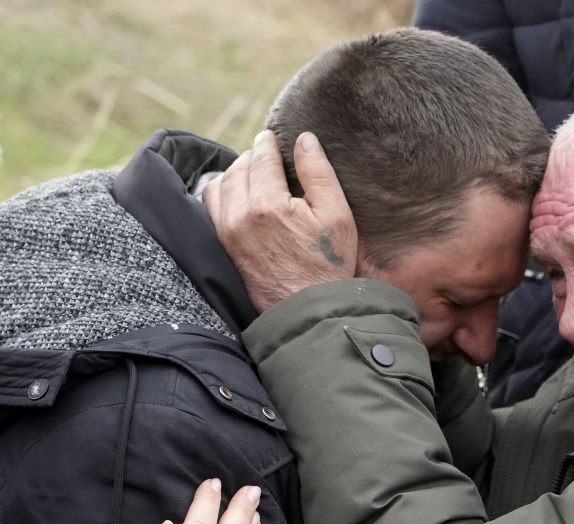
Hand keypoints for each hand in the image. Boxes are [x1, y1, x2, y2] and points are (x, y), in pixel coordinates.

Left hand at [204, 130, 357, 311]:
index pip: (261, 157)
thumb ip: (319, 174)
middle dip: (252, 156)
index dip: (267, 142)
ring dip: (235, 172)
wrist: (306, 311)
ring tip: (252, 172)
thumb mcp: (338, 217)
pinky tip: (235, 193)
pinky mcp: (222, 246)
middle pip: (238, 167)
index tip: (271, 136)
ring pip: (219, 184)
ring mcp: (226, 232)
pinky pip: (209, 207)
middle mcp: (240, 215)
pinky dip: (220, 191)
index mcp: (268, 204)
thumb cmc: (328, 265)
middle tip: (266, 155)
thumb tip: (305, 140)